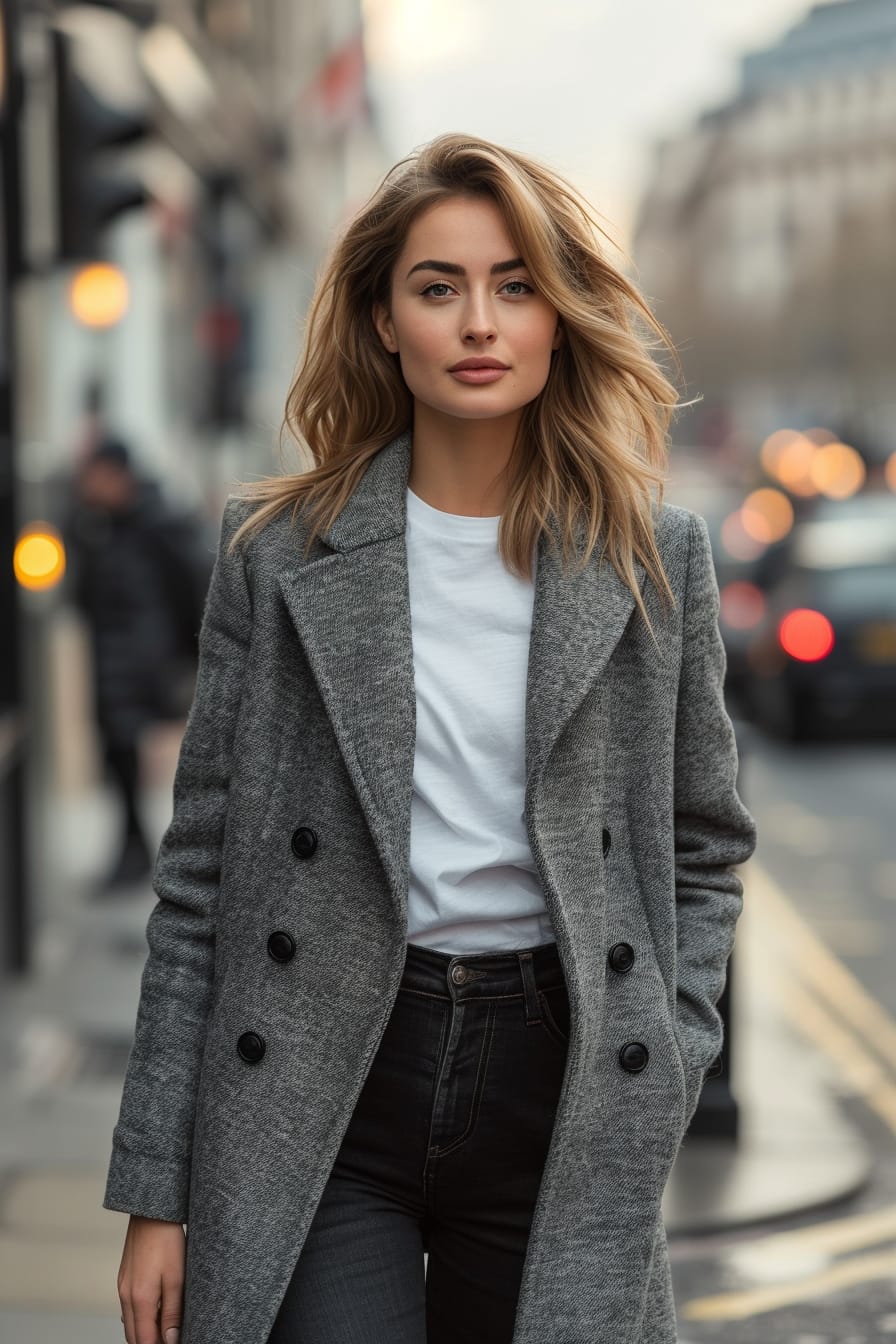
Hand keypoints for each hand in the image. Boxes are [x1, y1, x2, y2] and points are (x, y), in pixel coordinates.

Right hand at [117, 1214, 184, 1343]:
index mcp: (140, 1299)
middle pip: (133, 1337)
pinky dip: (139, 1318)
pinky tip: (155, 1313)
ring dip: (143, 1333)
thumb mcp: (177, 1278)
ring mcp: (122, 1287)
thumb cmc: (167, 1241)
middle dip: (149, 1343)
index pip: (144, 1341)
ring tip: (164, 1330)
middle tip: (170, 1339)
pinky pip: (128, 1308)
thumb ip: (172, 1313)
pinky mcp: (124, 1279)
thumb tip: (170, 1341)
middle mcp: (126, 1296)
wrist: (151, 1213)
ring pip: (129, 1323)